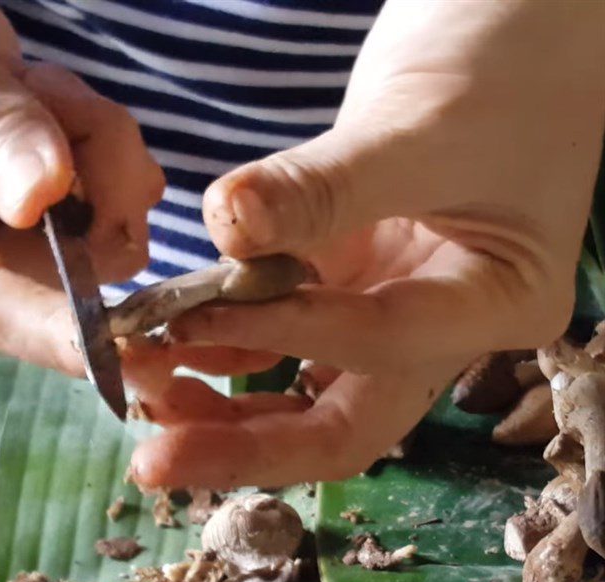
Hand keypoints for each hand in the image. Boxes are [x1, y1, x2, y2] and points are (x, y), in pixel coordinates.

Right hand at [0, 0, 163, 373]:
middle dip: (98, 190)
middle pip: (62, 266)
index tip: (125, 344)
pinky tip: (49, 94)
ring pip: (100, 227)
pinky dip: (100, 137)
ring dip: (99, 149)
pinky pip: (107, 191)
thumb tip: (45, 199)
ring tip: (39, 84)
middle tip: (71, 107)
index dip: (53, 330)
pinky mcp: (34, 203)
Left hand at [128, 0, 604, 488]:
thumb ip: (325, 186)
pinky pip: (279, 336)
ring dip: (220, 406)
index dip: (284, 334)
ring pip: (302, 393)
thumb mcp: (420, 125)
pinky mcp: (343, 283)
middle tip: (155, 462)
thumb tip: (227, 224)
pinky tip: (172, 339)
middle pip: (342, 423)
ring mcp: (386, 309)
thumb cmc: (503, 63)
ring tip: (145, 394)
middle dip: (245, 448)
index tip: (193, 319)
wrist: (511, 25)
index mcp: (492, 304)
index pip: (381, 344)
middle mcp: (438, 329)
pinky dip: (224, 345)